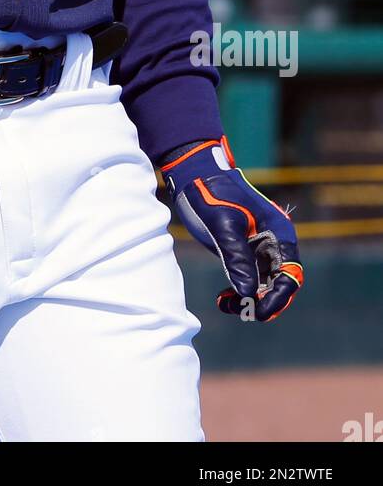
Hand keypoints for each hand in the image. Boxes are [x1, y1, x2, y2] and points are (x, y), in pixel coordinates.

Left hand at [160, 135, 302, 321]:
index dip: (277, 298)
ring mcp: (260, 247)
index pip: (289, 276)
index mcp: (279, 234)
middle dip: (262, 302)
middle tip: (237, 309)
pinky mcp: (245, 249)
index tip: (257, 311)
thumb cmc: (210, 194)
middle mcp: (275, 242)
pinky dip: (240, 290)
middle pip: (279, 284)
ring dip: (249, 299)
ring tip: (224, 303)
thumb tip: (249, 294)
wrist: (194, 174)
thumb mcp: (223, 226)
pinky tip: (223, 296)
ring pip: (264, 284)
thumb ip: (237, 258)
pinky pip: (251, 277)